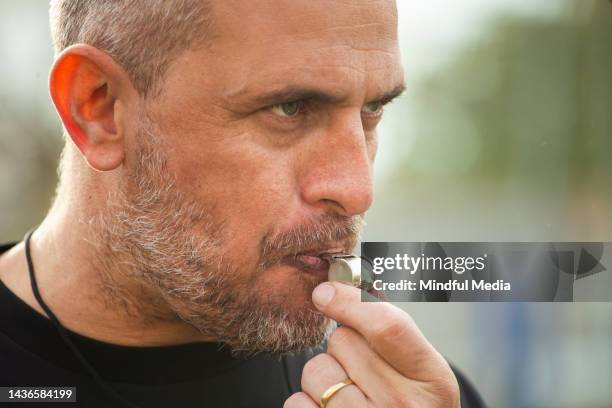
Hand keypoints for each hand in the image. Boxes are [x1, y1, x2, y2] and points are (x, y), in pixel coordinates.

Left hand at [284, 282, 459, 407]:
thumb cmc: (416, 407)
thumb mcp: (425, 372)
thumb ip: (394, 333)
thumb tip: (343, 287)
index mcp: (431, 379)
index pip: (386, 327)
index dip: (349, 302)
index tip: (325, 292)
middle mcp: (401, 404)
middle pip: (343, 341)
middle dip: (343, 346)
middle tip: (361, 369)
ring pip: (317, 368)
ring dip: (324, 374)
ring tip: (347, 392)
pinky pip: (297, 402)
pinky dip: (306, 402)